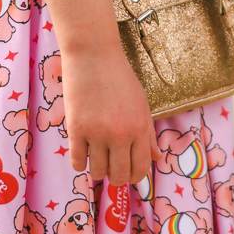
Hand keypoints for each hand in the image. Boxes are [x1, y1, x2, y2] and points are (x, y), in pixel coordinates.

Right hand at [61, 35, 158, 187]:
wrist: (93, 55)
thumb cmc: (120, 78)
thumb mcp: (141, 105)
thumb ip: (148, 134)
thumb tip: (157, 158)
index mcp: (140, 128)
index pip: (141, 168)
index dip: (135, 178)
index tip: (129, 176)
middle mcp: (120, 134)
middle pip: (119, 175)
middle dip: (116, 178)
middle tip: (111, 171)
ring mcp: (97, 132)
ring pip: (97, 171)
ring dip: (97, 171)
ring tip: (96, 160)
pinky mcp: (76, 128)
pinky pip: (77, 160)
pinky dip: (79, 163)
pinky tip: (82, 154)